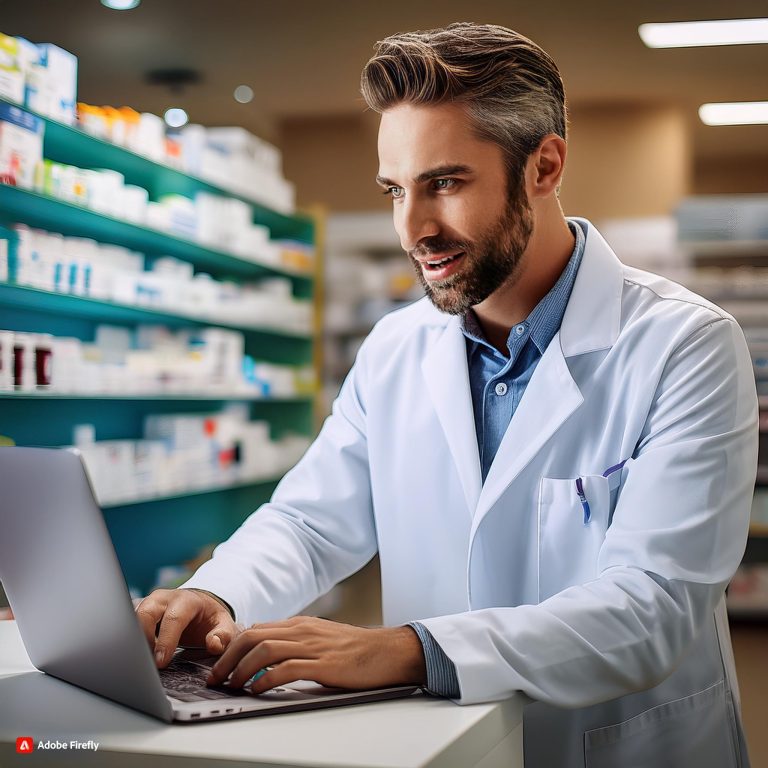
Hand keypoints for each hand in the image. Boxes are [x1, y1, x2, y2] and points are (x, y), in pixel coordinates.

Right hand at [135, 588, 238, 667]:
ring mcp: (149, 602)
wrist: (200, 606)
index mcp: (187, 600)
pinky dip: (127, 637)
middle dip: (143, 638)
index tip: (161, 662)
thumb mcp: (224, 625)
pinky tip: (134, 654)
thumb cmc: (210, 619)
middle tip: (147, 662)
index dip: (165, 641)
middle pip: (145, 612)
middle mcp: (165, 598)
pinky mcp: (138, 610)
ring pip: (131, 616)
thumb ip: (223, 635)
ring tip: (140, 660)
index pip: (173, 618)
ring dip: (132, 638)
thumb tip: (214, 644)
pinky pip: (125, 621)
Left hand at [206, 616, 426, 692]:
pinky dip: (265, 680)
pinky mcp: (322, 664)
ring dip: (241, 669)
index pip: (255, 629)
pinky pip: (285, 669)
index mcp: (299, 624)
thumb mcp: (319, 639)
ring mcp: (312, 646)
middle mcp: (302, 630)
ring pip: (264, 650)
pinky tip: (256, 691)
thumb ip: (295, 643)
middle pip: (252, 636)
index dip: (231, 647)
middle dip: (227, 658)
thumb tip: (265, 656)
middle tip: (215, 678)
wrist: (386, 651)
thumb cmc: (354, 650)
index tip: (218, 665)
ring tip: (231, 685)